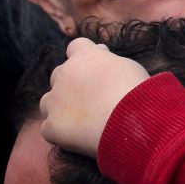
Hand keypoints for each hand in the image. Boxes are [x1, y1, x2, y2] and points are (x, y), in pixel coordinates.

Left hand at [40, 37, 149, 156]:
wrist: (130, 122)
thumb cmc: (136, 91)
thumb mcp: (128, 66)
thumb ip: (108, 61)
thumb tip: (101, 55)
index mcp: (85, 56)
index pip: (76, 46)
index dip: (84, 57)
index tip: (96, 67)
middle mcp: (64, 74)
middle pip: (59, 74)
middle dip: (71, 83)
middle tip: (91, 98)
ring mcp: (55, 100)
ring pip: (48, 101)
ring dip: (60, 107)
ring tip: (82, 120)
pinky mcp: (51, 125)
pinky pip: (49, 127)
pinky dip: (61, 131)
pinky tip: (77, 137)